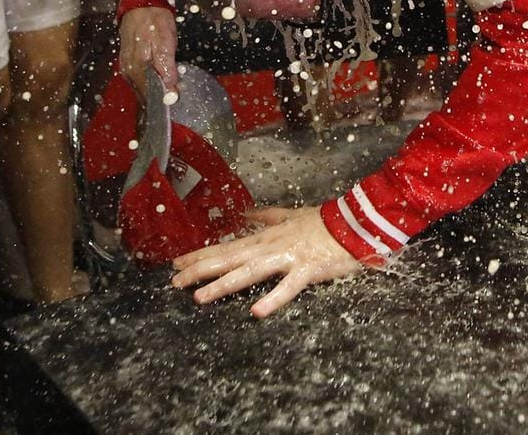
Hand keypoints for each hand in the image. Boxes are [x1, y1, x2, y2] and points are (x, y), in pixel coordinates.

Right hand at [120, 6, 179, 93]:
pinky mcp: (127, 59)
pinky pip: (138, 77)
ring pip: (140, 86)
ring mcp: (125, 64)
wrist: (142, 2)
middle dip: (158, 95)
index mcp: (136, 67)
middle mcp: (127, 70)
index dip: (162, 100)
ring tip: (169, 86)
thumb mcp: (166, 43)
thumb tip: (170, 90)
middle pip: (143, 93)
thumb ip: (167, 69)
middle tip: (175, 93)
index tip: (174, 101)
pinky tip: (157, 77)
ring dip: (153, 88)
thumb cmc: (155, 20)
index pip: (148, 95)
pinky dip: (148, 80)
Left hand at [170, 205, 363, 315]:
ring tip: (199, 297)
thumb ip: (266, 217)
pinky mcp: (307, 270)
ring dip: (223, 284)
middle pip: (229, 259)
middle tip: (174, 282)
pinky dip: (272, 299)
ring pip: (249, 272)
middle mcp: (269, 247)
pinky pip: (288, 287)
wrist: (353, 222)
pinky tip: (256, 311)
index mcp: (265, 237)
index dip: (200, 255)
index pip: (226, 247)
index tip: (175, 263)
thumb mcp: (289, 215)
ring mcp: (287, 259)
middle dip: (200, 270)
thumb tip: (247, 215)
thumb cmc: (322, 221)